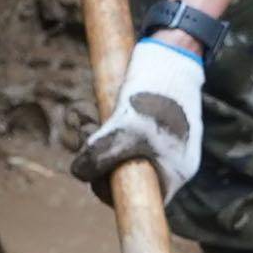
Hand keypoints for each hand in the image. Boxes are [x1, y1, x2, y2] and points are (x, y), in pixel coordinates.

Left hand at [78, 32, 205, 194]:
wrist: (173, 52)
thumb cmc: (156, 96)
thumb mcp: (126, 130)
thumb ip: (101, 156)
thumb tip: (78, 172)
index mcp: (174, 173)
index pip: (140, 199)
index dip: (113, 194)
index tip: (94, 179)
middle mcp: (168, 161)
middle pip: (124, 176)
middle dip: (98, 159)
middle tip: (84, 136)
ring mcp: (159, 141)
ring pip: (117, 152)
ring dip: (94, 138)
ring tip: (84, 116)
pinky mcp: (147, 121)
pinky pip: (118, 132)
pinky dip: (100, 124)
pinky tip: (87, 109)